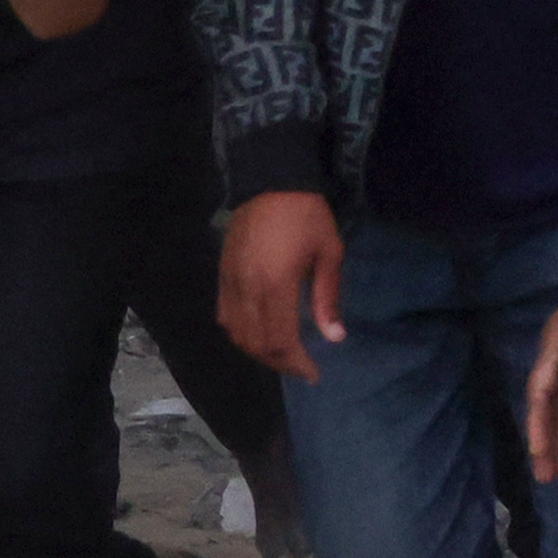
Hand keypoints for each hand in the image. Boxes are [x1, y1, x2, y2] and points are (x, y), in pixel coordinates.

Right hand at [219, 191, 347, 384]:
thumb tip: (335, 338)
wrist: (270, 182)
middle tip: (301, 368)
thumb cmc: (308, 216)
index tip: (314, 374)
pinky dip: (240, 334)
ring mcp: (229, 282)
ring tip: (283, 355)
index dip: (296, 363)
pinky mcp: (222, 275)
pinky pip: (225, 316)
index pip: (280, 339)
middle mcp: (247, 289)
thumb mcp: (329, 254)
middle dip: (279, 362)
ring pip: (236, 333)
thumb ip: (328, 298)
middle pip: (256, 343)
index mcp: (276, 285)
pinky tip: (259, 335)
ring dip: (258, 352)